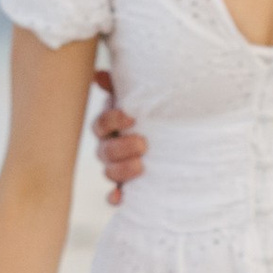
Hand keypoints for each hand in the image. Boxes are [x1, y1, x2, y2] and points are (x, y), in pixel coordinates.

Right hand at [90, 68, 147, 204]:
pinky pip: (113, 195)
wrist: (175, 137)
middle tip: (143, 144)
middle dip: (122, 148)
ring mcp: (115, 167)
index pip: (102, 124)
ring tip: (141, 166)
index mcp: (108, 125)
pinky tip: (120, 198)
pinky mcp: (125, 186)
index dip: (113, 121)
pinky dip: (115, 198)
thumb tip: (97, 74)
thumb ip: (120, 86)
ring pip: (108, 172)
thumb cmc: (150, 113)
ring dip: (122, 170)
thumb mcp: (138, 98)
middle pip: (105, 150)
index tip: (131, 118)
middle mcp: (108, 147)